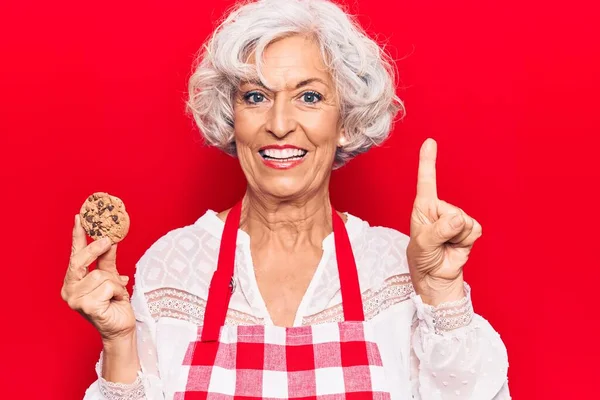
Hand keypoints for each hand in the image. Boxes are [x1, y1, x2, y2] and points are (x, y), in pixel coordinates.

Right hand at [61, 215, 135, 342]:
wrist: (122, 327)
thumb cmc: (114, 303)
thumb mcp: (111, 276)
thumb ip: (107, 259)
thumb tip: (109, 239)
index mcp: (73, 281)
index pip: (74, 255)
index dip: (77, 236)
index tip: (79, 217)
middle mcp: (69, 290)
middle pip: (80, 261)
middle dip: (95, 249)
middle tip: (108, 239)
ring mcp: (75, 300)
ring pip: (100, 274)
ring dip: (114, 282)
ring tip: (116, 293)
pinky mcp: (87, 307)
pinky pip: (108, 286)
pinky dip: (118, 291)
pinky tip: (116, 301)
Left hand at [406, 138, 482, 305]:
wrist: (437, 278)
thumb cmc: (423, 258)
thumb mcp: (423, 245)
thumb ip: (439, 231)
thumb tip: (458, 219)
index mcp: (423, 207)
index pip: (427, 181)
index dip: (428, 161)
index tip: (430, 142)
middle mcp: (440, 209)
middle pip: (453, 211)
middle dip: (446, 230)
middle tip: (437, 243)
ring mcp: (456, 218)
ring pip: (465, 221)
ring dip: (457, 238)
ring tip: (446, 245)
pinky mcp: (469, 229)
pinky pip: (474, 230)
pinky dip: (466, 241)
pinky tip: (456, 247)